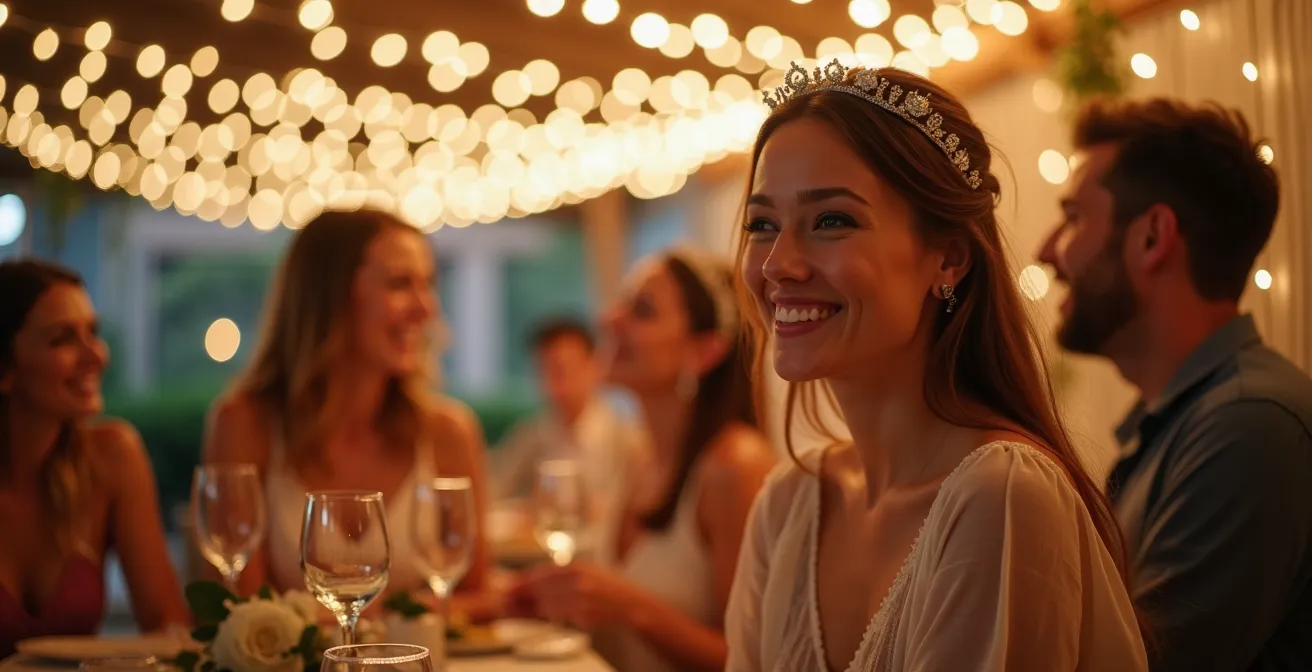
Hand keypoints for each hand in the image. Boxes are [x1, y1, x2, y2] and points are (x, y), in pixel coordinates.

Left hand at [514, 562, 643, 629]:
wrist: (630, 602)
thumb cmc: (605, 586)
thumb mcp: (584, 571)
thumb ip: (558, 576)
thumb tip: (527, 581)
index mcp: (577, 568)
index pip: (542, 574)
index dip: (522, 581)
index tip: (507, 586)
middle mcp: (579, 583)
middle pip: (541, 590)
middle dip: (521, 596)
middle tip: (504, 601)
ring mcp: (582, 601)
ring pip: (547, 606)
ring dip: (531, 608)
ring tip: (516, 609)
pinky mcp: (584, 618)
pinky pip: (558, 617)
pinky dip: (548, 615)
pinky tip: (542, 613)